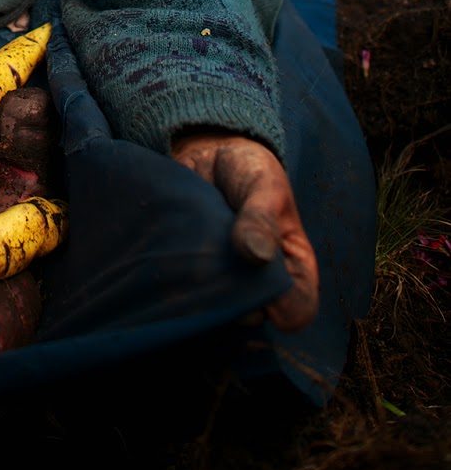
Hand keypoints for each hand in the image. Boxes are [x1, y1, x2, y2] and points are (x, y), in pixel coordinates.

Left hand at [171, 131, 318, 331]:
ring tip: (195, 234)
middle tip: (216, 244)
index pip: (296, 311)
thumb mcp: (264, 186)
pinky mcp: (192, 275)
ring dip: (198, 278)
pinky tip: (173, 239)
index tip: (257, 269)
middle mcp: (259, 287)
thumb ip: (261, 218)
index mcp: (293, 271)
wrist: (209, 155)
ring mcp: (224, 284)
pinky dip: (174, 270)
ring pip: (211, 305)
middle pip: (249, 314)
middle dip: (231, 288)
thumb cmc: (249, 172)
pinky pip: (180, 289)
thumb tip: (256, 254)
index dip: (281, 304)